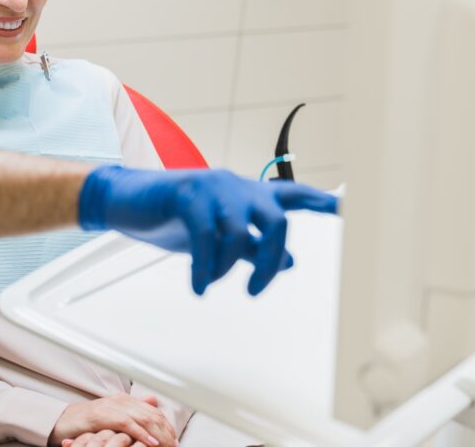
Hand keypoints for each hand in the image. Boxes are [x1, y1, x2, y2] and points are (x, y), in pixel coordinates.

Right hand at [49, 394, 176, 446]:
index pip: (154, 411)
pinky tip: (151, 444)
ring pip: (143, 418)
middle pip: (152, 414)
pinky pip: (127, 424)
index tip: (175, 439)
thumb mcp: (113, 415)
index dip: (167, 426)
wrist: (63, 422)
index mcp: (125, 400)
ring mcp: (111, 406)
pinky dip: (141, 434)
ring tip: (168, 445)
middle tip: (174, 445)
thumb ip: (134, 409)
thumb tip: (154, 401)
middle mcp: (120, 400)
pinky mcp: (101, 416)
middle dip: (166, 431)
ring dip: (158, 434)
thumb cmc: (88, 422)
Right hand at [78, 166, 338, 294]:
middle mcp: (235, 185)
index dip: (323, 204)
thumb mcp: (216, 234)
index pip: (292, 196)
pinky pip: (206, 237)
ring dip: (228, 267)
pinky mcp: (186, 195)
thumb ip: (251, 245)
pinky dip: (205, 268)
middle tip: (255, 289)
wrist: (126, 199)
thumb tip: (287, 261)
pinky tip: (199, 284)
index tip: (349, 212)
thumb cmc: (172, 214)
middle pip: (275, 219)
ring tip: (212, 283)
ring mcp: (211, 187)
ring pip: (239, 232)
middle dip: (269, 259)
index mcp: (246, 193)